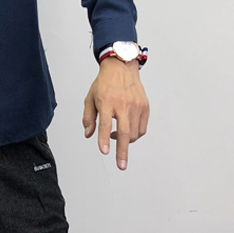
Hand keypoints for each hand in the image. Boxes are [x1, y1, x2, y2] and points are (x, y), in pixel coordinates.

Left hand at [82, 56, 148, 170]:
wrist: (122, 67)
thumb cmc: (105, 83)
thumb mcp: (90, 98)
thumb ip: (88, 118)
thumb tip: (88, 135)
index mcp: (107, 101)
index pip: (105, 123)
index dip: (103, 139)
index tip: (104, 151)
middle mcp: (123, 104)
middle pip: (124, 132)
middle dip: (122, 152)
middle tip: (121, 165)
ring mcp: (136, 105)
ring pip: (134, 133)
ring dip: (125, 142)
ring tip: (116, 137)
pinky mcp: (145, 106)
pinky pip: (142, 128)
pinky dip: (135, 135)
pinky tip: (127, 131)